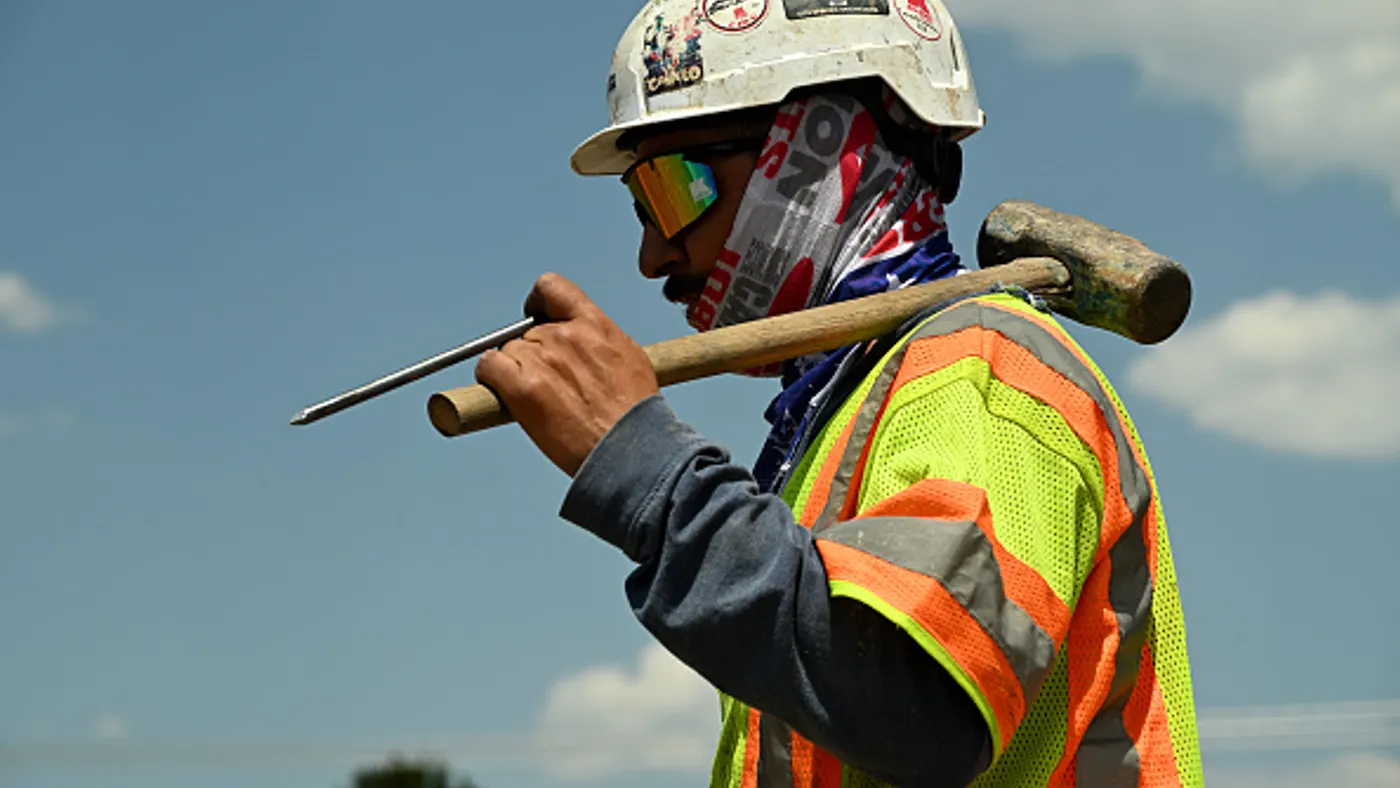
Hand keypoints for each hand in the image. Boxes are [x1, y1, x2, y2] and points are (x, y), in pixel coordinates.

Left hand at [475, 273, 659, 476]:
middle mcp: (566, 336)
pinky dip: (490, 378)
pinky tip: (504, 394)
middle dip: (531, 354)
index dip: (537, 302)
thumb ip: (599, 342)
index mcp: (595, 325)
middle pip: (527, 331)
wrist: (629, 449)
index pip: (552, 287)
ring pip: (507, 351)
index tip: (535, 318)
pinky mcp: (524, 388)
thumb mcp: (629, 359)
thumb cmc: (634, 415)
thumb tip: (586, 345)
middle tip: (546, 383)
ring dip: (513, 371)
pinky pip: (488, 366)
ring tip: (536, 399)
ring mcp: (543, 359)